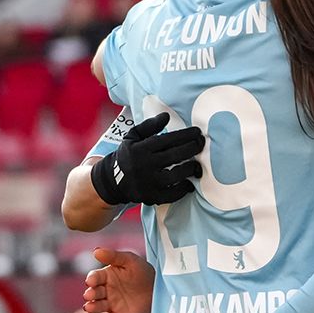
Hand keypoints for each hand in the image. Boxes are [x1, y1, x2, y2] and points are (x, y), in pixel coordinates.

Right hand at [83, 247, 154, 312]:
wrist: (159, 287)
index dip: (92, 279)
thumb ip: (113, 256)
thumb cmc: (143, 271)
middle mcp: (106, 291)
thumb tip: (96, 251)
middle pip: (94, 292)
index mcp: (106, 276)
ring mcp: (112, 304)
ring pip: (98, 306)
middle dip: (91, 293)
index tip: (90, 281)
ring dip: (93, 307)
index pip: (95, 277)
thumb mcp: (130, 260)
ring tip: (89, 307)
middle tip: (89, 294)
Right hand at [90, 111, 205, 206]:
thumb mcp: (133, 137)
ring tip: (197, 165)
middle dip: (192, 148)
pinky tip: (189, 184)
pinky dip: (183, 189)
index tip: (197, 132)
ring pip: (175, 175)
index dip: (185, 135)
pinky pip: (171, 194)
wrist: (112, 181)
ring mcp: (148, 182)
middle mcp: (144, 165)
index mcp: (140, 149)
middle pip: (174, 156)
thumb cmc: (128, 155)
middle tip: (201, 144)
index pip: (167, 139)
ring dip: (190, 169)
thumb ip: (149, 126)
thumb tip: (166, 116)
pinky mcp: (150, 196)